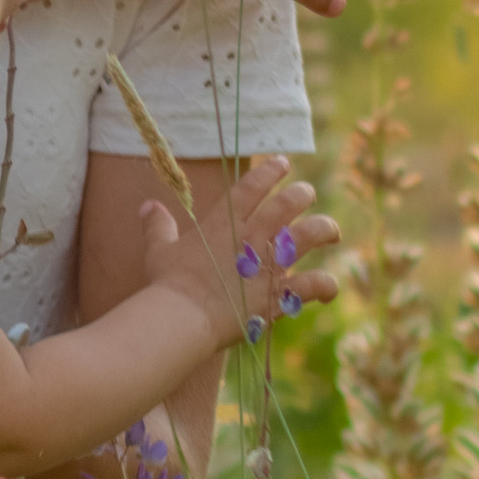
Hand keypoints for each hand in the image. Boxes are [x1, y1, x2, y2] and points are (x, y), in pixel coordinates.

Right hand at [138, 149, 340, 352]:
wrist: (182, 316)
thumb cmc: (168, 282)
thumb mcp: (159, 249)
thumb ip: (157, 226)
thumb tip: (147, 206)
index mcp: (225, 221)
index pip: (253, 186)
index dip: (270, 171)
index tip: (282, 162)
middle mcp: (251, 236)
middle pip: (287, 204)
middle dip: (302, 194)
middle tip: (307, 193)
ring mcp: (268, 264)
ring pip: (308, 235)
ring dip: (324, 229)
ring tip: (331, 231)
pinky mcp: (277, 293)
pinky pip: (312, 285)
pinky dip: (325, 286)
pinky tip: (330, 289)